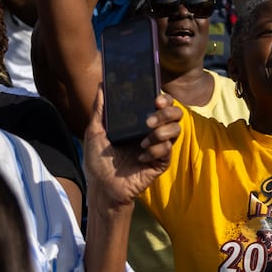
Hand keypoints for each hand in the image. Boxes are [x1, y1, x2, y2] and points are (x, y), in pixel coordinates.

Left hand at [82, 87, 182, 208]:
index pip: (161, 103)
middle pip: (175, 113)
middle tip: (149, 120)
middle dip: (167, 113)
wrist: (101, 186)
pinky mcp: (161, 162)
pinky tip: (140, 156)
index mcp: (140, 121)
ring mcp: (159, 147)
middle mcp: (153, 131)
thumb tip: (102, 84)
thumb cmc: (98, 160)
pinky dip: (156, 150)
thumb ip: (100, 108)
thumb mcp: (95, 131)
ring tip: (144, 140)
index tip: (156, 99)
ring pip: (176, 130)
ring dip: (162, 131)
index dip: (164, 98)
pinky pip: (168, 150)